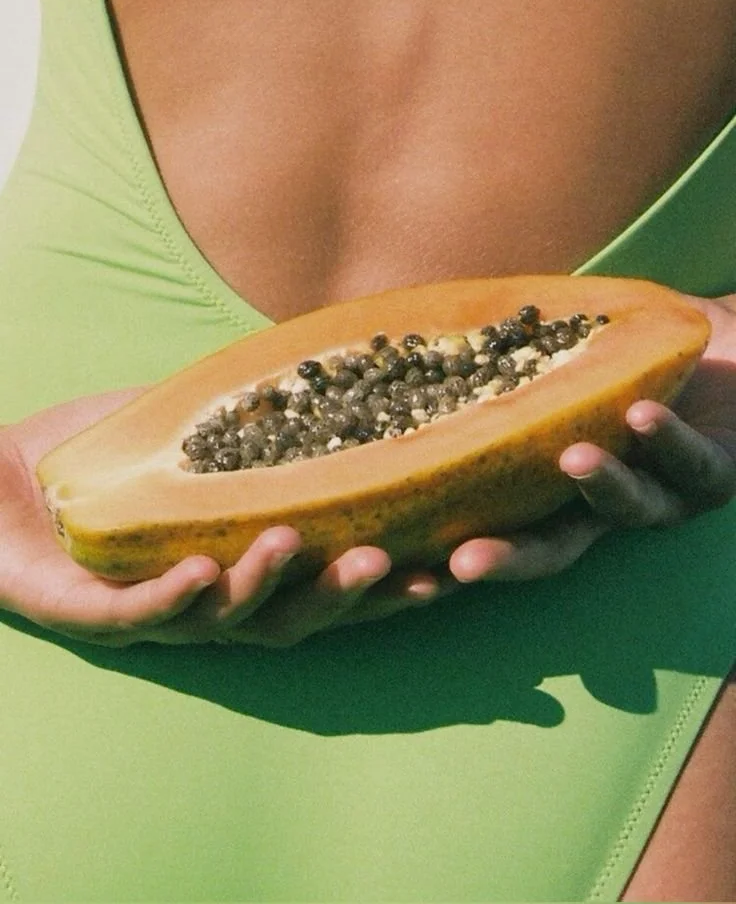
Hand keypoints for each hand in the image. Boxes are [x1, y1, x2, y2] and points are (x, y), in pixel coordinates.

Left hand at [0, 391, 438, 646]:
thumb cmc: (94, 459)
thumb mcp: (185, 428)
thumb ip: (248, 411)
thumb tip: (322, 359)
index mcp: (243, 563)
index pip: (327, 580)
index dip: (386, 580)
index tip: (446, 562)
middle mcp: (212, 600)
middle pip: (294, 616)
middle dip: (346, 597)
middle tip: (396, 567)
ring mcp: (156, 612)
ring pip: (227, 621)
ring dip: (267, 587)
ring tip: (294, 542)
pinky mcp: (93, 614)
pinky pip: (139, 616)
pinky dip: (176, 597)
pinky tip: (206, 570)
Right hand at [447, 292, 735, 584]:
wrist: (733, 348)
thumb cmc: (640, 346)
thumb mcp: (569, 343)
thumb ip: (512, 342)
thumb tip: (420, 321)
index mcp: (557, 482)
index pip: (499, 523)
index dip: (454, 542)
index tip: (401, 563)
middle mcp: (604, 503)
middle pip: (550, 550)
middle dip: (507, 559)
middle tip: (462, 562)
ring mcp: (663, 495)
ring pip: (627, 511)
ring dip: (600, 486)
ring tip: (572, 457)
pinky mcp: (718, 475)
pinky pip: (692, 467)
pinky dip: (665, 440)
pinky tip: (640, 414)